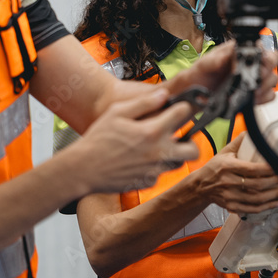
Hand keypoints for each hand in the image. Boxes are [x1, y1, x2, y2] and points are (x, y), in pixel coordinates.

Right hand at [73, 89, 199, 193]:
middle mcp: (159, 152)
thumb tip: (164, 95)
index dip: (182, 108)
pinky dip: (155, 167)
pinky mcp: (148, 182)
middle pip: (193, 149)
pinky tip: (141, 161)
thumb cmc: (97, 139)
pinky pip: (160, 173)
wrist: (83, 169)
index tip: (178, 109)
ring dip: (174, 154)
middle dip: (190, 141)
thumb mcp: (117, 112)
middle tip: (179, 136)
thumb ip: (143, 103)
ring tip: (158, 148)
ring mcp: (155, 170)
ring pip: (179, 163)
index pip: (183, 114)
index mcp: (153, 131)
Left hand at [163, 40, 277, 105]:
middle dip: (266, 70)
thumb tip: (227, 55)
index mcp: (237, 51)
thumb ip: (214, 59)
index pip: (260, 46)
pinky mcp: (252, 95)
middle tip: (254, 79)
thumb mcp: (202, 65)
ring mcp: (251, 79)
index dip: (261, 54)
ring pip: (272, 79)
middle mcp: (247, 63)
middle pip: (271, 61)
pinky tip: (252, 99)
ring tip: (251, 91)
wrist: (192, 97)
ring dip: (264, 86)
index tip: (253, 64)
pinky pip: (268, 96)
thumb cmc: (196, 77)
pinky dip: (263, 98)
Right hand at [189, 134, 277, 213]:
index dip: (267, 169)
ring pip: (255, 198)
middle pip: (256, 184)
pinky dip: (265, 207)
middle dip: (274, 183)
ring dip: (273, 196)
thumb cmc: (214, 168)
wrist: (200, 186)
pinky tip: (274, 202)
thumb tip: (252, 131)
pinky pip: (251, 209)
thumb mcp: (224, 152)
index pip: (251, 169)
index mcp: (227, 167)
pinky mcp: (231, 206)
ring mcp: (230, 196)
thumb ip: (238, 142)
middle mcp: (228, 182)